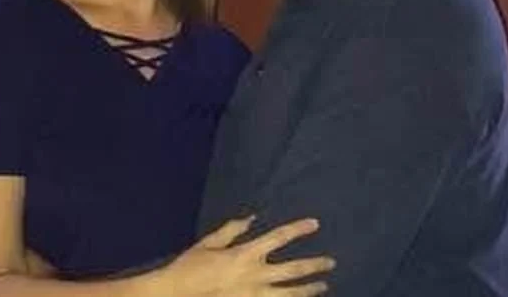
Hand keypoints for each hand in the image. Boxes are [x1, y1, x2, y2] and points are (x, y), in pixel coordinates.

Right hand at [162, 216, 334, 295]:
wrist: (177, 294)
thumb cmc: (190, 267)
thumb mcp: (208, 243)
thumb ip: (231, 230)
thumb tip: (251, 219)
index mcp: (245, 254)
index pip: (278, 238)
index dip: (298, 229)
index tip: (314, 224)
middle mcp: (255, 276)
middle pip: (293, 270)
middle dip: (314, 266)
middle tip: (331, 263)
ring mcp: (254, 296)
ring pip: (289, 294)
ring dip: (308, 290)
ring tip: (323, 287)